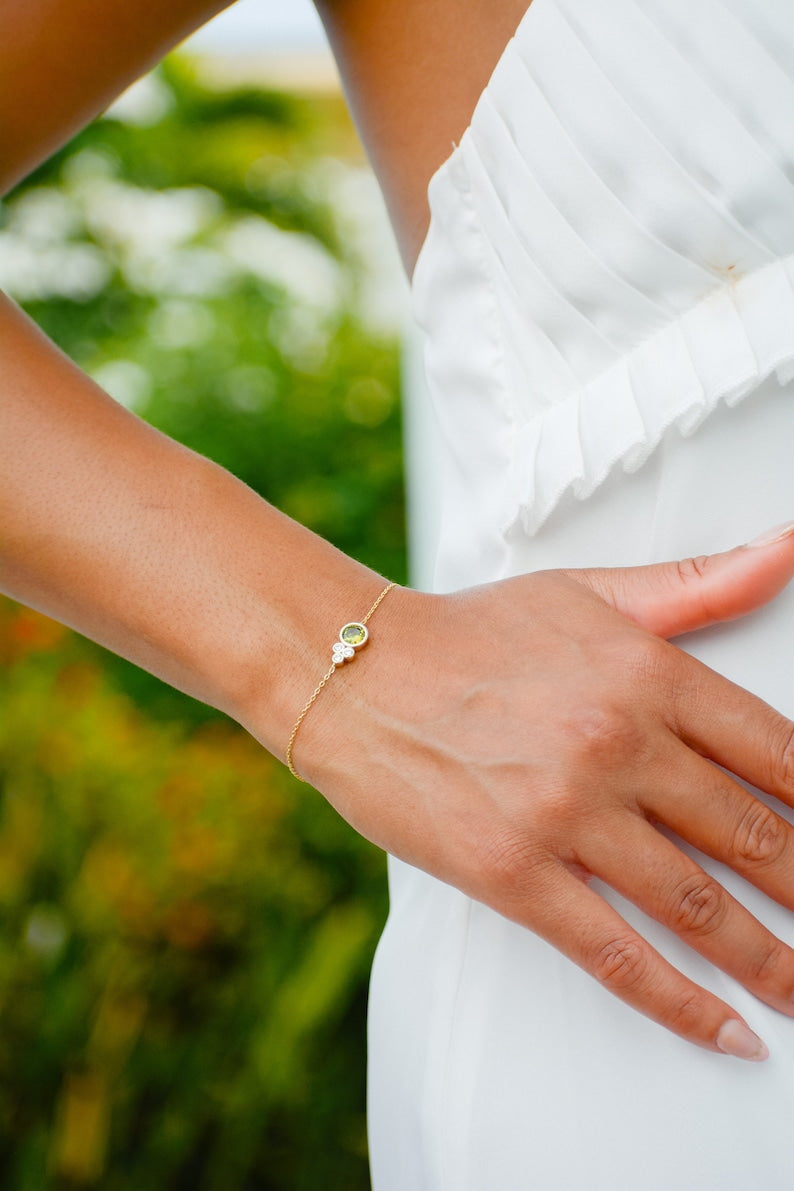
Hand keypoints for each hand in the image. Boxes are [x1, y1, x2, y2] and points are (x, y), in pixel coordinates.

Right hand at [298, 526, 793, 1059]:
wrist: (354, 672)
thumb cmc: (471, 634)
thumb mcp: (588, 594)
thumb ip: (697, 584)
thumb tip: (785, 549)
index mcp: (646, 673)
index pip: (777, 752)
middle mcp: (616, 743)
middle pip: (754, 837)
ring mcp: (564, 812)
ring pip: (698, 905)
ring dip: (768, 961)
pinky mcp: (512, 871)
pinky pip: (615, 952)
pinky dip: (680, 1003)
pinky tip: (727, 1031)